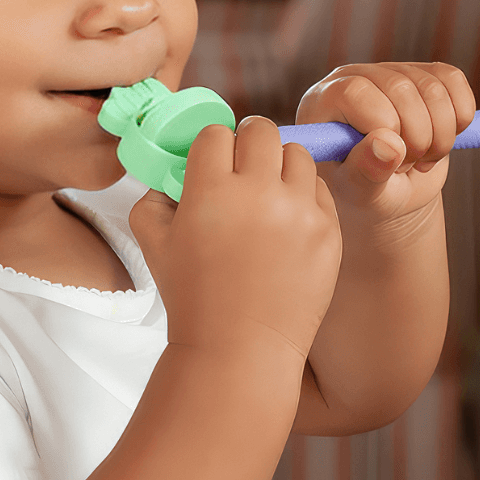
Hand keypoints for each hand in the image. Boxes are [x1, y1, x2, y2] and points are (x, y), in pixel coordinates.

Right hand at [129, 118, 342, 361]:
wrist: (240, 350)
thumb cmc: (192, 298)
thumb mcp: (152, 244)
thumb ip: (152, 196)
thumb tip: (171, 172)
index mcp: (211, 191)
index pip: (216, 133)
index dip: (211, 146)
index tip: (212, 163)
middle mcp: (258, 193)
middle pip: (261, 130)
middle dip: (248, 142)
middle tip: (243, 166)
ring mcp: (299, 211)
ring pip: (297, 153)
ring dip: (280, 164)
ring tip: (269, 191)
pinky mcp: (328, 231)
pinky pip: (320, 189)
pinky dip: (303, 196)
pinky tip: (288, 219)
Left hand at [294, 62, 475, 220]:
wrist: (390, 190)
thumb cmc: (364, 192)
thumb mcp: (360, 192)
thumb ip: (367, 170)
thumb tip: (389, 144)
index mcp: (324, 100)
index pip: (356, 92)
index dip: (383, 128)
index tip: (389, 161)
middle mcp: (354, 76)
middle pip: (400, 88)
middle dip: (416, 139)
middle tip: (408, 167)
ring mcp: (390, 71)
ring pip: (433, 87)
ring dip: (441, 136)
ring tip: (422, 159)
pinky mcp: (424, 73)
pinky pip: (453, 80)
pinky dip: (460, 117)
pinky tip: (441, 140)